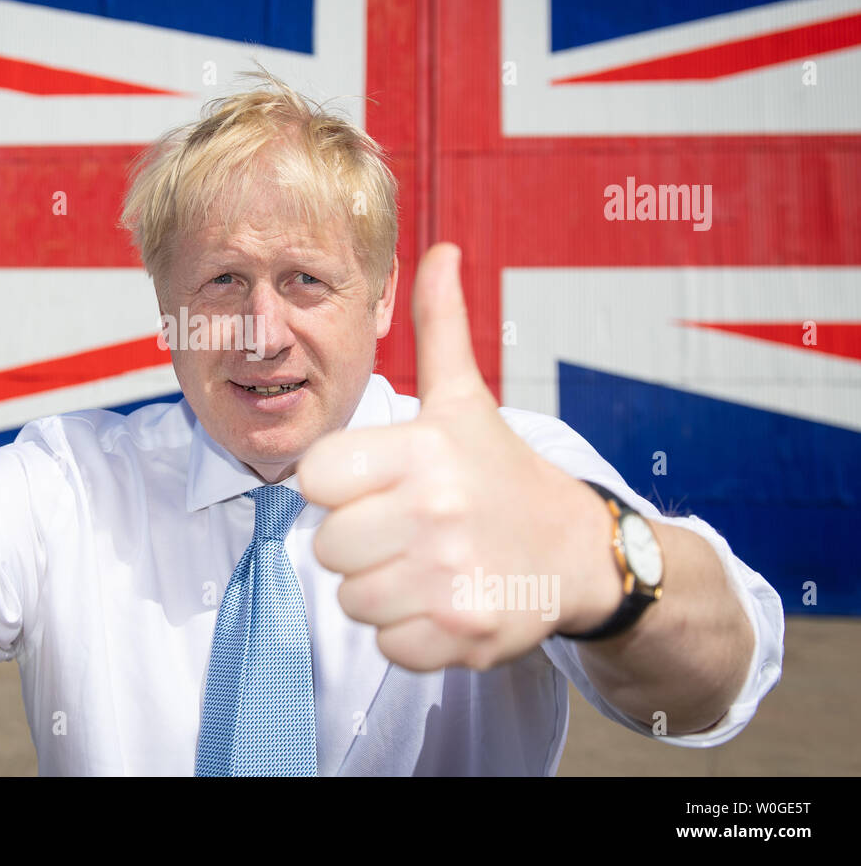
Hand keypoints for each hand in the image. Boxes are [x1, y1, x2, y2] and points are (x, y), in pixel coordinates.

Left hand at [297, 244, 617, 670]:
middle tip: (403, 529)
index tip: (375, 484)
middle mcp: (436, 514)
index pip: (313, 478)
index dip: (338, 484)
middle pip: (328, 546)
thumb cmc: (502, 471)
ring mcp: (452, 578)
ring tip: (423, 564)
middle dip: (358, 541)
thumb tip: (438, 249)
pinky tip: (440, 600)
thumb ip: (438, 327)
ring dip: (380, 588)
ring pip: (351, 599)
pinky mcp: (465, 636)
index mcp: (422, 451)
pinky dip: (408, 631)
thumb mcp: (466, 398)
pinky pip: (387, 644)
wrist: (581, 550)